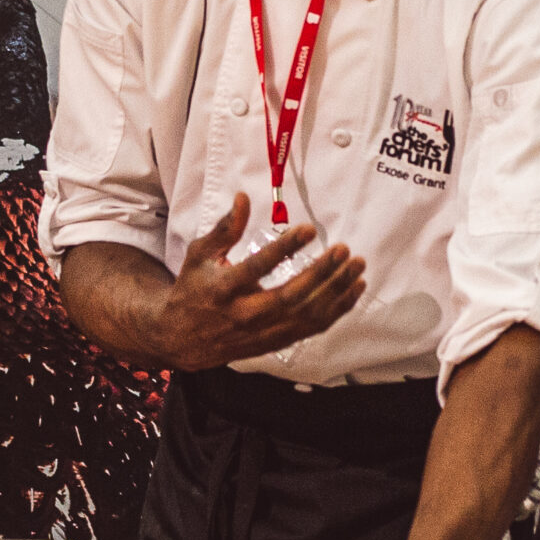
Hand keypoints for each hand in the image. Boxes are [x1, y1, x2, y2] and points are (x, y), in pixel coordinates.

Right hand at [148, 193, 365, 369]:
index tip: (308, 230)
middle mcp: (245, 314)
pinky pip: (313, 327)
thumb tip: (243, 198)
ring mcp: (263, 331)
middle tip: (343, 250)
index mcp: (224, 289)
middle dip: (321, 273)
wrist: (183, 338)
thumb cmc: (194, 289)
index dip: (284, 248)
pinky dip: (337, 309)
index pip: (258, 268)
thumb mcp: (200, 256)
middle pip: (290, 296)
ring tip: (356, 266)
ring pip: (307, 314)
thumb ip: (224, 229)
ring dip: (337, 290)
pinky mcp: (277, 341)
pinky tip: (354, 289)